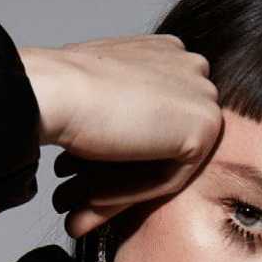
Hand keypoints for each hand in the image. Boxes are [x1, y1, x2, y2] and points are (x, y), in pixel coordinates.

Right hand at [17, 36, 221, 236]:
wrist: (57, 92)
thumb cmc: (65, 91)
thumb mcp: (99, 103)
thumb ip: (120, 119)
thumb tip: (115, 151)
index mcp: (167, 53)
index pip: (155, 120)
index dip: (120, 159)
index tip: (88, 182)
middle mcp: (190, 67)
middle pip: (163, 143)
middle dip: (124, 178)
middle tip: (84, 202)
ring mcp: (202, 93)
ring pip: (167, 163)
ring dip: (125, 190)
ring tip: (83, 208)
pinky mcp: (204, 126)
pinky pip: (170, 178)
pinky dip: (134, 193)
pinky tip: (96, 198)